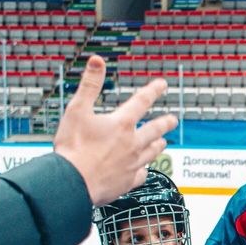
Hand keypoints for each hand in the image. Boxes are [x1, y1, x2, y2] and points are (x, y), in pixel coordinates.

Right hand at [53, 55, 177, 205]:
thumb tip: (97, 61)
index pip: (141, 102)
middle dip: (164, 123)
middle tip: (172, 120)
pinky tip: (143, 170)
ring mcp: (132, 164)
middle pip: (154, 130)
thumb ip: (89, 85)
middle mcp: (132, 143)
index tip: (162, 85)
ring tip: (163, 142)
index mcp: (121, 124)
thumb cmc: (73, 148)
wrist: (73, 183)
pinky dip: (144, 170)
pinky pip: (141, 175)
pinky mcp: (127, 182)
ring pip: (152, 153)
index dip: (153, 91)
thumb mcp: (77, 110)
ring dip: (158, 145)